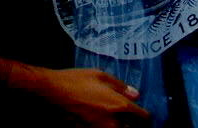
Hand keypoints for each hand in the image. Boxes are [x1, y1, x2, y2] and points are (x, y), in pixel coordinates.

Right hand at [22, 67, 149, 127]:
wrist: (52, 91)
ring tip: (112, 116)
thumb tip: (136, 94)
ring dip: (118, 125)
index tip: (143, 112)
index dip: (144, 114)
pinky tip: (98, 117)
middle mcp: (111, 121)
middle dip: (132, 124)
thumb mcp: (100, 75)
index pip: (141, 116)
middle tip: (128, 116)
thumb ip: (120, 86)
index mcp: (118, 105)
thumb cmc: (75, 80)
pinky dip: (103, 126)